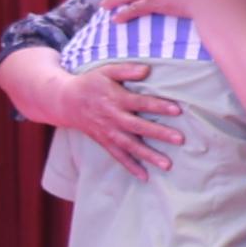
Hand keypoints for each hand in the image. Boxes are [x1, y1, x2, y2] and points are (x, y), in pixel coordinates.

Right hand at [57, 60, 185, 175]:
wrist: (65, 101)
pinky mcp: (104, 142)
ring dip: (149, 155)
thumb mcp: (106, 70)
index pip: (140, 103)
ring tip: (167, 165)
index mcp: (115, 99)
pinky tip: (145, 177)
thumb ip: (126, 70)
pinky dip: (131, 167)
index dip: (158, 106)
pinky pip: (118, 156)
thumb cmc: (91, 83)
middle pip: (138, 127)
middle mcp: (113, 117)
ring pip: (130, 146)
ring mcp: (108, 132)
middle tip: (180, 139)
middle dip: (159, 133)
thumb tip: (147, 69)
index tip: (177, 110)